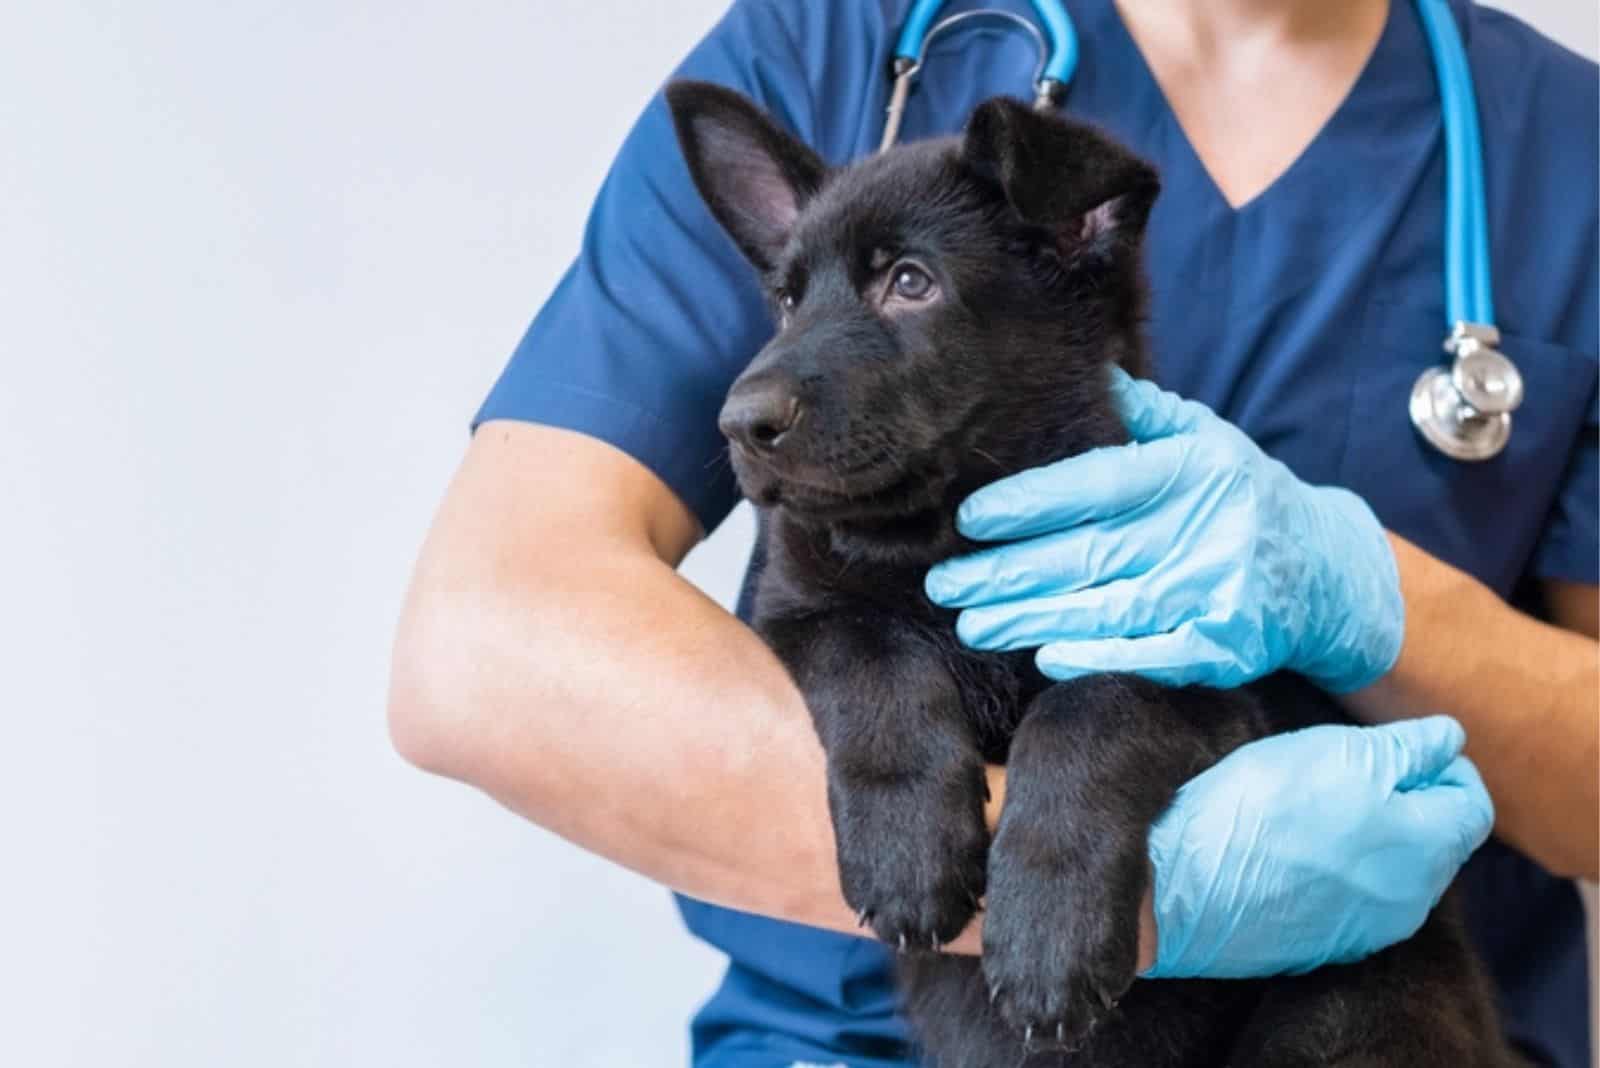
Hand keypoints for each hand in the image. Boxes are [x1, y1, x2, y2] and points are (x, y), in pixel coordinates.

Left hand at [926, 368, 1402, 692]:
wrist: (1329, 569)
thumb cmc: (1243, 495)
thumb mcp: (1206, 438)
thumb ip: (1143, 414)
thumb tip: (1084, 367)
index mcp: (1191, 471)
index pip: (1097, 485)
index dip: (1030, 503)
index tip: (968, 517)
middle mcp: (1204, 529)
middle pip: (1088, 554)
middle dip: (1006, 572)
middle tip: (943, 583)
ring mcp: (1216, 592)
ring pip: (1107, 609)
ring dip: (1031, 620)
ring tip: (971, 623)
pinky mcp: (1226, 647)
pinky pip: (1151, 655)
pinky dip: (1096, 658)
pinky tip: (1043, 658)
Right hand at [1143, 716, 1493, 978]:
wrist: (1186, 886)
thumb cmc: (1264, 808)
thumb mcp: (1340, 752)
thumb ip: (1408, 747)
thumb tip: (1450, 740)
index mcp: (1428, 848)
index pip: (1473, 804)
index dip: (1446, 766)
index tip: (1405, 745)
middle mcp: (1413, 900)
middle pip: (1437, 842)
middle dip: (1411, 802)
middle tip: (1353, 768)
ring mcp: (1369, 929)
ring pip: (1396, 873)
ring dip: (1375, 838)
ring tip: (1319, 807)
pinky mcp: (1324, 946)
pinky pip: (1355, 900)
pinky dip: (1342, 871)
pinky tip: (1296, 849)